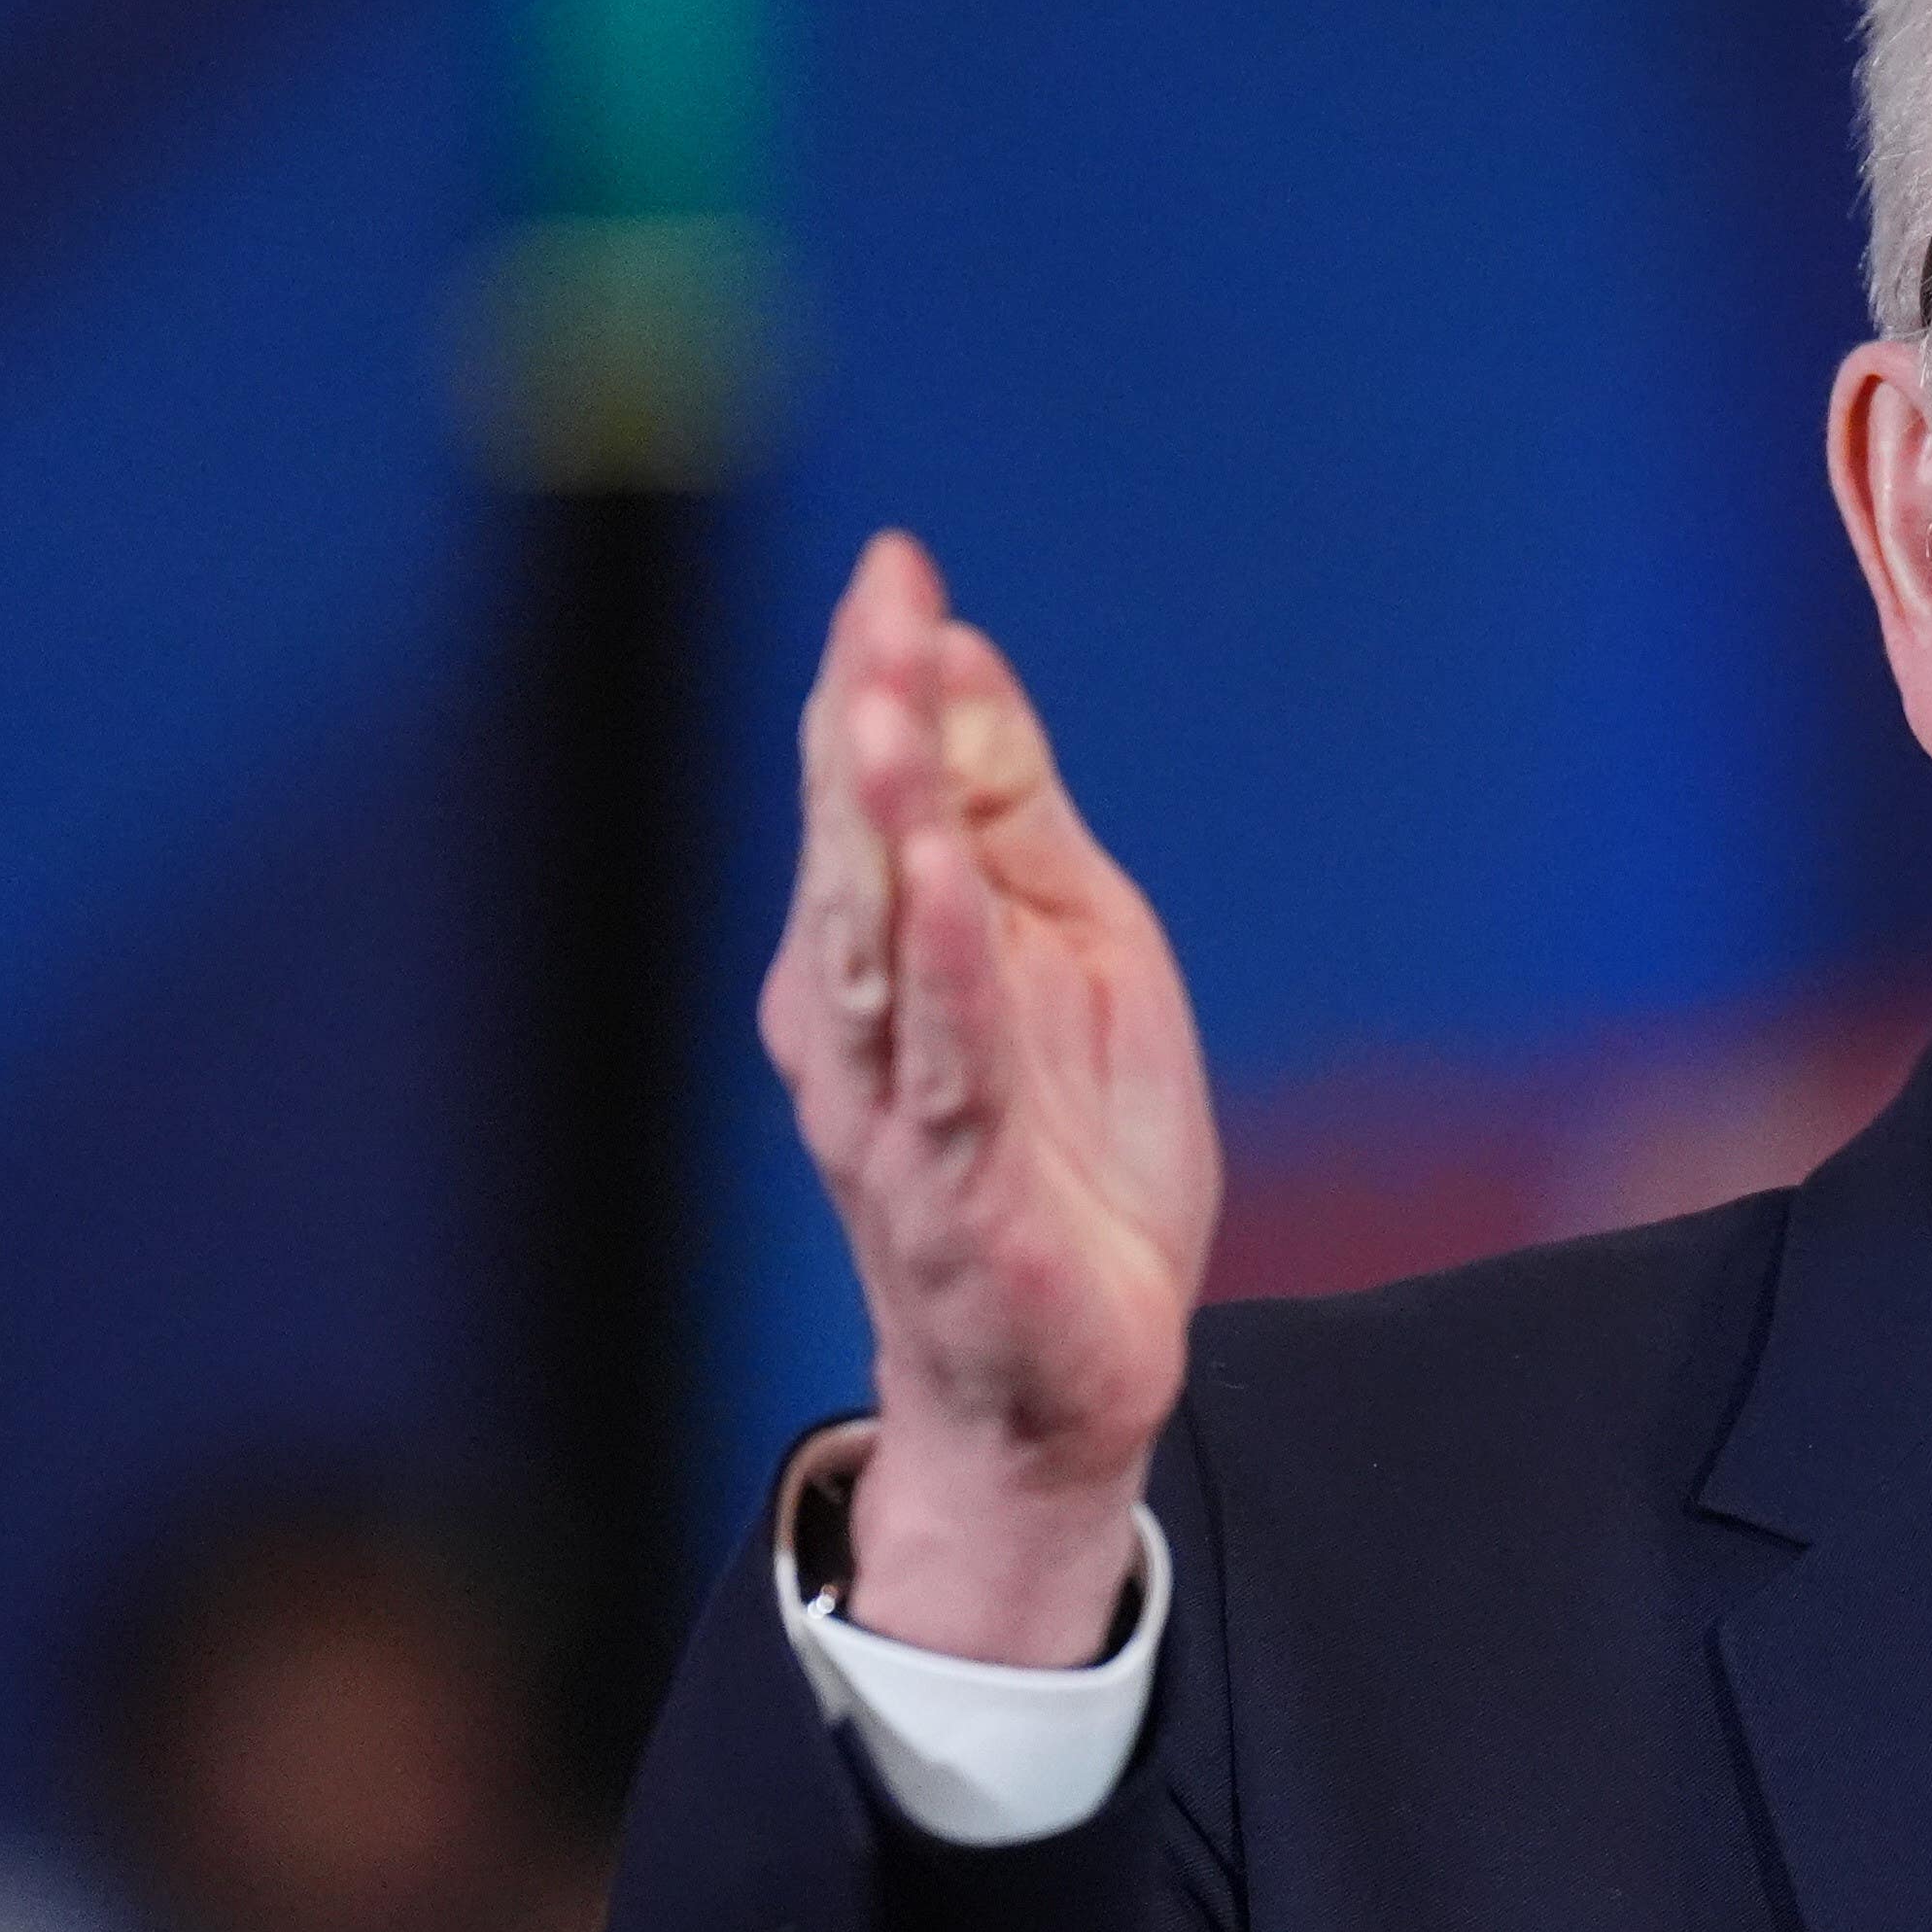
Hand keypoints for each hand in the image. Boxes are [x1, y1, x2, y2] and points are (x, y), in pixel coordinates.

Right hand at [757, 534, 1220, 1664]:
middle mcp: (853, 1020)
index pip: (869, 788)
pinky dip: (941, 966)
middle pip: (853, 843)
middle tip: (879, 603)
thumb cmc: (1068, 1150)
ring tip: (888, 710)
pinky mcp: (948, 1187)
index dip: (880, 673)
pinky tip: (939, 880)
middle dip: (865, 720)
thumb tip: (960, 657)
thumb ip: (1015, 813)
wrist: (1076, 1373)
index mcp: (883, 950)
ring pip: (871, 941)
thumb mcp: (1078, 944)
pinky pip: (939, 1062)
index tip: (896, 558)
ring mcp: (890, 1105)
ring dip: (880, 821)